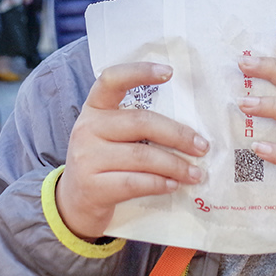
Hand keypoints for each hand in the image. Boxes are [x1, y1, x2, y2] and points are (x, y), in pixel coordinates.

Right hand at [55, 62, 209, 240]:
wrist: (74, 203)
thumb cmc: (104, 163)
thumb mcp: (110, 135)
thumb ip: (136, 124)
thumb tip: (190, 127)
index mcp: (95, 108)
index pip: (112, 80)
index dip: (139, 72)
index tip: (169, 72)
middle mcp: (87, 128)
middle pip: (140, 122)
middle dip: (177, 134)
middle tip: (202, 146)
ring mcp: (86, 158)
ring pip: (141, 156)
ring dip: (175, 165)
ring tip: (196, 173)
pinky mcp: (93, 187)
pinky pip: (134, 183)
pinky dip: (159, 184)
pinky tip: (174, 185)